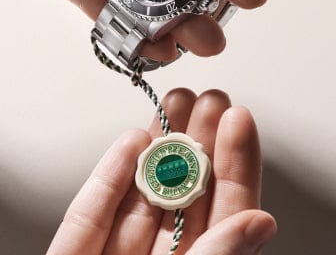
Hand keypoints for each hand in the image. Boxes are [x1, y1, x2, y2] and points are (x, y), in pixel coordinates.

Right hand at [47, 89, 275, 253]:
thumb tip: (260, 222)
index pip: (226, 209)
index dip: (235, 162)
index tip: (239, 118)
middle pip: (184, 192)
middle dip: (197, 139)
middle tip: (207, 97)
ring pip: (141, 192)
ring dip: (156, 145)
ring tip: (172, 102)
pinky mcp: (76, 252)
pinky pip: (93, 210)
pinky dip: (110, 173)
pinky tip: (131, 141)